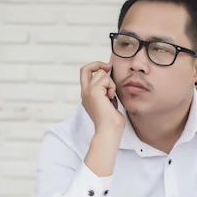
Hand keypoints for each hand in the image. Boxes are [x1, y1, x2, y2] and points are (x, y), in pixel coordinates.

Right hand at [80, 61, 124, 177]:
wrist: (109, 130)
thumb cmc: (112, 121)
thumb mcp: (109, 102)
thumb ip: (107, 91)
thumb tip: (112, 80)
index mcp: (87, 95)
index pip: (85, 73)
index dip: (94, 67)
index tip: (107, 68)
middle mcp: (84, 92)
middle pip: (87, 68)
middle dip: (100, 66)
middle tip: (109, 68)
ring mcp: (87, 91)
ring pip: (101, 73)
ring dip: (111, 83)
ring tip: (112, 96)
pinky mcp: (93, 91)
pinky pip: (106, 79)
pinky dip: (112, 87)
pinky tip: (112, 98)